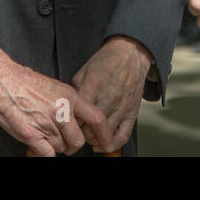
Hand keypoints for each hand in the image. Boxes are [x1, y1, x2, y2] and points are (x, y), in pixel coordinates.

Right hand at [0, 43, 104, 156]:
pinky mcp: (31, 134)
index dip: (105, 134)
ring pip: (60, 148)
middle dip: (71, 146)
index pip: (97, 119)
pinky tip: (36, 142)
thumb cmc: (24, 82)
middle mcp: (61, 110)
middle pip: (78, 141)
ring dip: (53, 146)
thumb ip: (68, 104)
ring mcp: (46, 122)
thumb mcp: (54, 87)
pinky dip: (42, 152)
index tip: (107, 143)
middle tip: (63, 141)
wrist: (0, 78)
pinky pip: (46, 154)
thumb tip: (78, 121)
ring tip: (42, 133)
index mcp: (70, 96)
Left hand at [71, 36, 152, 152]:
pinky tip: (104, 145)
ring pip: (105, 134)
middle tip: (77, 129)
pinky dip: (113, 144)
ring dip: (94, 139)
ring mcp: (122, 106)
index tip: (67, 122)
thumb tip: (68, 109)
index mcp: (94, 85)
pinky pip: (123, 135)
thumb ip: (76, 91)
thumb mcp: (84, 70)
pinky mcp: (132, 112)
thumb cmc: (107, 61)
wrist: (130, 53)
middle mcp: (109, 97)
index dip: (70, 122)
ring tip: (88, 135)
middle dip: (80, 132)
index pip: (78, 114)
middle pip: (90, 127)